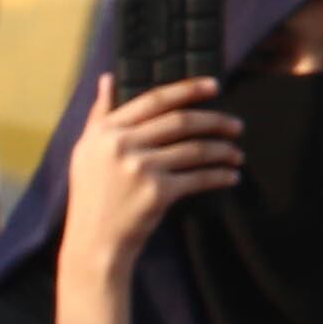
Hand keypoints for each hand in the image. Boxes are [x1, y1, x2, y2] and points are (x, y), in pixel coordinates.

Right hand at [52, 74, 238, 323]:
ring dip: (222, 150)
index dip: (188, 89)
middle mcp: (122, 145)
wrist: (93, 245)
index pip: (154, 99)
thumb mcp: (86, 152)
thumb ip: (99, 115)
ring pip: (194, 149)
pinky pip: (198, 177)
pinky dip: (219, 175)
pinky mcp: (157, 192)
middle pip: (180, 121)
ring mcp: (140, 168)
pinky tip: (231, 176)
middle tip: (237, 124)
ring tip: (237, 153)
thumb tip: (108, 78)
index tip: (214, 86)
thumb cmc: (91, 198)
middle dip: (214, 120)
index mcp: (106, 131)